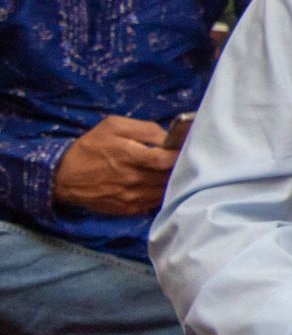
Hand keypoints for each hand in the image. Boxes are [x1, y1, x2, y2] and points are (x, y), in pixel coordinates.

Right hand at [52, 116, 177, 215]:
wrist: (64, 176)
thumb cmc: (91, 146)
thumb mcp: (114, 126)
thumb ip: (145, 129)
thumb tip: (169, 138)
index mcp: (128, 155)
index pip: (166, 160)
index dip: (179, 155)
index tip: (184, 149)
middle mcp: (131, 178)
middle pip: (168, 177)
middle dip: (178, 168)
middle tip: (181, 160)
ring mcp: (131, 196)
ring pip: (164, 191)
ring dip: (171, 182)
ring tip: (169, 172)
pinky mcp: (129, 209)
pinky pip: (155, 203)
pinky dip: (160, 194)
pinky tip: (156, 184)